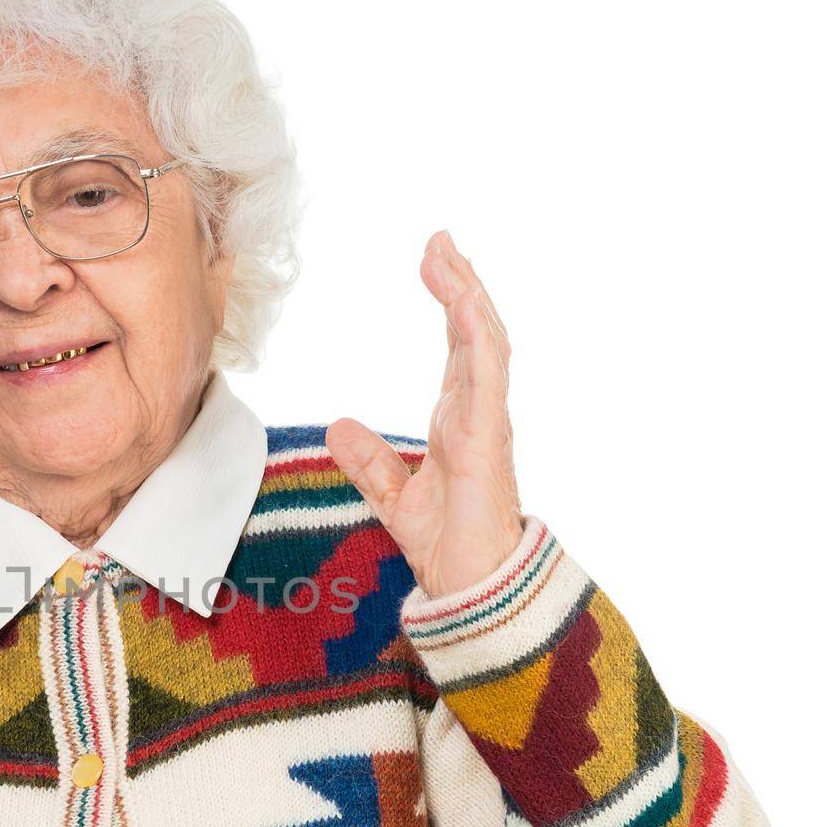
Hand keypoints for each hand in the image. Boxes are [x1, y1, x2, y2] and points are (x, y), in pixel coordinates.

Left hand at [326, 230, 524, 598]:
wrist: (470, 586)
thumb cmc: (448, 545)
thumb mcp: (393, 497)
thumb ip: (369, 461)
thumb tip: (338, 426)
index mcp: (459, 419)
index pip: (458, 346)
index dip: (449, 301)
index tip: (433, 260)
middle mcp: (478, 412)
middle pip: (475, 332)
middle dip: (461, 283)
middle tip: (440, 240)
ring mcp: (487, 423)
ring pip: (485, 344)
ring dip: (468, 296)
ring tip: (448, 256)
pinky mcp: (487, 440)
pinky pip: (486, 379)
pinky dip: (478, 338)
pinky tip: (465, 305)